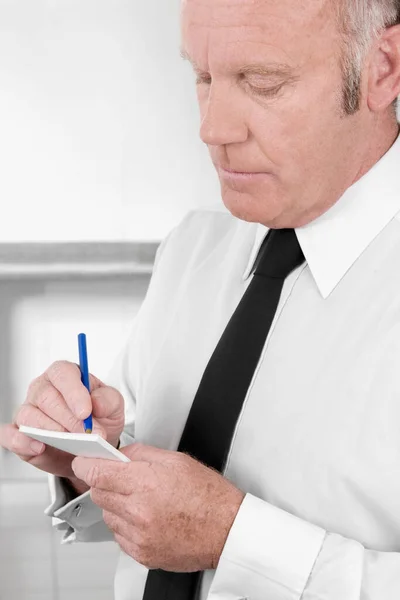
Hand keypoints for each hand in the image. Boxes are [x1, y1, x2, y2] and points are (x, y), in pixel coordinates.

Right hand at [0, 360, 124, 485]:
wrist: (92, 447)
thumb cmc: (100, 420)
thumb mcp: (114, 407)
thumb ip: (109, 400)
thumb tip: (97, 403)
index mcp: (66, 376)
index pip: (63, 373)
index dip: (73, 391)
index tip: (86, 412)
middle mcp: (44, 389)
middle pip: (47, 397)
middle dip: (68, 419)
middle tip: (86, 434)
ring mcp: (29, 410)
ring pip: (30, 416)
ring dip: (50, 431)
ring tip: (69, 443)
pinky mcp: (19, 433)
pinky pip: (10, 434)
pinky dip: (21, 441)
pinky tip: (39, 447)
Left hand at [71, 443, 244, 571]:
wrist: (227, 530)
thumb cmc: (209, 496)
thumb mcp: (176, 460)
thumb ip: (142, 453)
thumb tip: (120, 454)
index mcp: (146, 483)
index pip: (97, 473)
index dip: (86, 465)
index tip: (83, 462)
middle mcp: (138, 511)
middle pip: (98, 493)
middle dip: (105, 482)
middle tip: (125, 479)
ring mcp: (139, 536)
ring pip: (107, 515)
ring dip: (116, 504)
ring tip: (142, 500)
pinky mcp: (142, 554)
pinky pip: (119, 536)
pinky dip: (126, 525)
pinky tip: (147, 517)